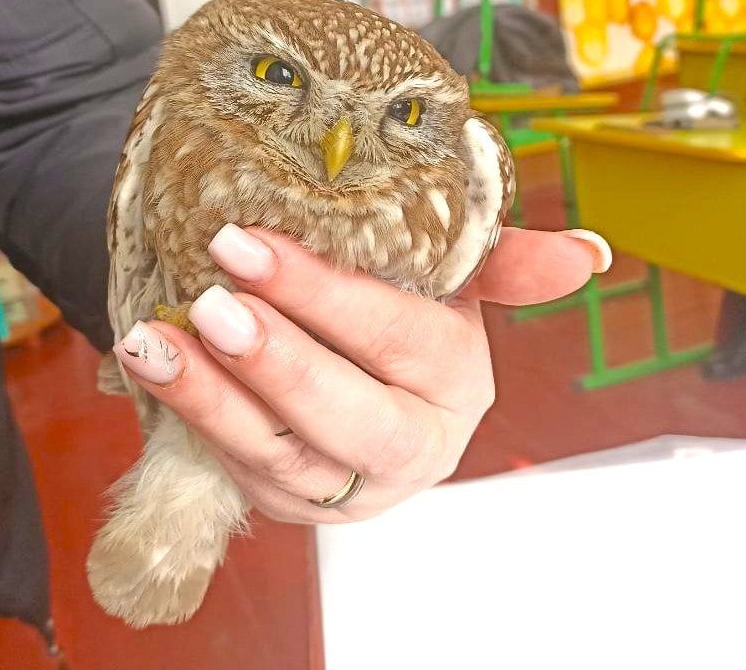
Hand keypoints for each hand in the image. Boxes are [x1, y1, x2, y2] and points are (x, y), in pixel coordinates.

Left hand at [114, 225, 610, 523]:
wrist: (351, 356)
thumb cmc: (398, 304)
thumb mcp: (446, 275)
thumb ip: (500, 261)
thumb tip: (590, 255)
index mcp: (457, 378)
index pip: (396, 336)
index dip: (325, 295)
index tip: (249, 244)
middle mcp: (412, 443)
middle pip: (346, 415)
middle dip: (277, 361)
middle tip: (213, 303)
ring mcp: (349, 483)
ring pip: (282, 457)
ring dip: (212, 399)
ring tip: (154, 340)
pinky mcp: (295, 500)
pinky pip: (242, 472)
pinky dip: (194, 421)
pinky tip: (154, 367)